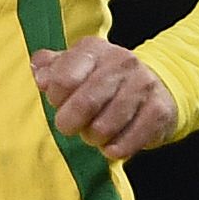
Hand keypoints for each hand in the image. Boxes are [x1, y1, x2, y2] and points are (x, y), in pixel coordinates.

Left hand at [31, 40, 179, 160]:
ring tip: (95, 132)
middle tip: (72, 126)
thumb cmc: (105, 80)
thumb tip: (40, 76)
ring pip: (103, 128)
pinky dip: (113, 150)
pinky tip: (113, 142)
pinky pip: (125, 143)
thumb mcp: (76, 66)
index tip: (59, 103)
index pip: (63, 79)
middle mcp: (121, 62)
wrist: (157, 85)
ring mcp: (143, 85)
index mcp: (95, 49)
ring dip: (93, 138)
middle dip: (70, 123)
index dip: (56, 99)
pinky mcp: (158, 110)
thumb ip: (52, 68)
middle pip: (84, 104)